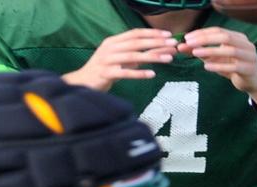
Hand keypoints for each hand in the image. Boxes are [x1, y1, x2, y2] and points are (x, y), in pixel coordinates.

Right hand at [63, 28, 179, 90]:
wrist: (83, 83)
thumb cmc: (105, 70)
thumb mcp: (121, 60)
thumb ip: (137, 55)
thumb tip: (159, 51)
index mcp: (113, 41)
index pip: (135, 33)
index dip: (152, 33)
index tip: (168, 35)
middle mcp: (110, 48)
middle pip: (136, 43)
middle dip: (156, 42)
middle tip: (173, 44)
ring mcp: (107, 60)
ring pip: (133, 56)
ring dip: (152, 56)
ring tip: (168, 58)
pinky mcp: (106, 74)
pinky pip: (125, 73)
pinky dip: (139, 73)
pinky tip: (152, 74)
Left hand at [183, 27, 256, 112]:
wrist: (253, 82)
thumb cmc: (233, 68)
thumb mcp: (215, 58)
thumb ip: (201, 51)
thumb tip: (181, 47)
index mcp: (238, 38)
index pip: (219, 30)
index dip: (202, 33)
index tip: (187, 38)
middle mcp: (246, 44)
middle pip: (225, 37)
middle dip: (205, 39)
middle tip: (189, 44)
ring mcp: (250, 57)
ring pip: (230, 50)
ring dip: (211, 51)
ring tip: (196, 53)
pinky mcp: (249, 70)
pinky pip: (234, 66)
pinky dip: (219, 66)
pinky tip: (207, 67)